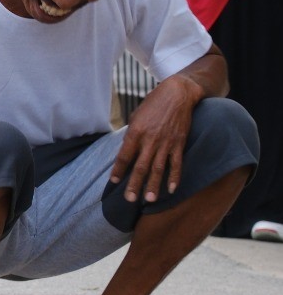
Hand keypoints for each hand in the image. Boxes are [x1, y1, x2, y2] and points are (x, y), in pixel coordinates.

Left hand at [110, 75, 201, 202]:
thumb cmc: (153, 105)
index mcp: (135, 133)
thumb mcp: (136, 117)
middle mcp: (150, 140)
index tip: (113, 182)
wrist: (177, 94)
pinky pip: (177, 164)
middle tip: (129, 200)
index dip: (118, 170)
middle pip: (140, 167)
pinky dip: (175, 177)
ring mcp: (166, 143)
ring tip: (149, 200)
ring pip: (158, 169)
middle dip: (134, 185)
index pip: (124, 157)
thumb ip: (131, 135)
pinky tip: (171, 189)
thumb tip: (126, 151)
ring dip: (153, 185)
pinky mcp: (179, 143)